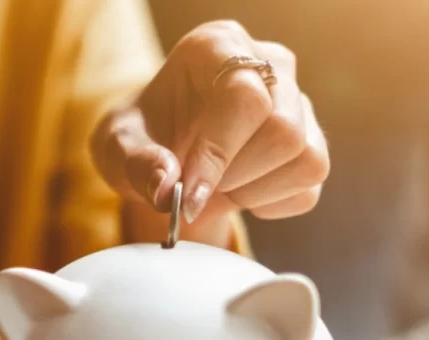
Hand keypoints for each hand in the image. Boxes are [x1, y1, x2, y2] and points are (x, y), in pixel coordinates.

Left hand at [90, 21, 328, 242]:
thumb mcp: (117, 148)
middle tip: (194, 186)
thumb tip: (166, 189)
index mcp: (217, 46)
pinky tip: (237, 192)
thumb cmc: (140, 139)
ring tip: (214, 186)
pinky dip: (269, 205)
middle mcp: (269, 63)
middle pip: (283, 129)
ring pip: (306, 158)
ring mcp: (298, 102)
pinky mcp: (311, 142)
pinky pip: (308, 188)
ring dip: (251, 191)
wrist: (161, 155)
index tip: (188, 193)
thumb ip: (136, 164)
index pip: (243, 95)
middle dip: (233, 175)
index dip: (219, 151)